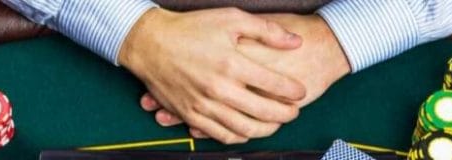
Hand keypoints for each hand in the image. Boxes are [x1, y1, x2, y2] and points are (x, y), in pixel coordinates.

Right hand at [119, 8, 307, 143]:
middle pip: (264, 112)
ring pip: (245, 129)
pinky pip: (220, 135)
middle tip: (294, 111)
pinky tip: (248, 129)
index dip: (294, 91)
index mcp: (232, 63)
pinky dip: (239, 136)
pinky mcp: (190, 115)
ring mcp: (204, 105)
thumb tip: (295, 42)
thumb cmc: (190, 28)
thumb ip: (266, 30)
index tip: (301, 91)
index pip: (275, 84)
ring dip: (266, 129)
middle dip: (286, 114)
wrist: (150, 43)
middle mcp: (219, 88)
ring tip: (276, 122)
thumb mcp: (230, 18)